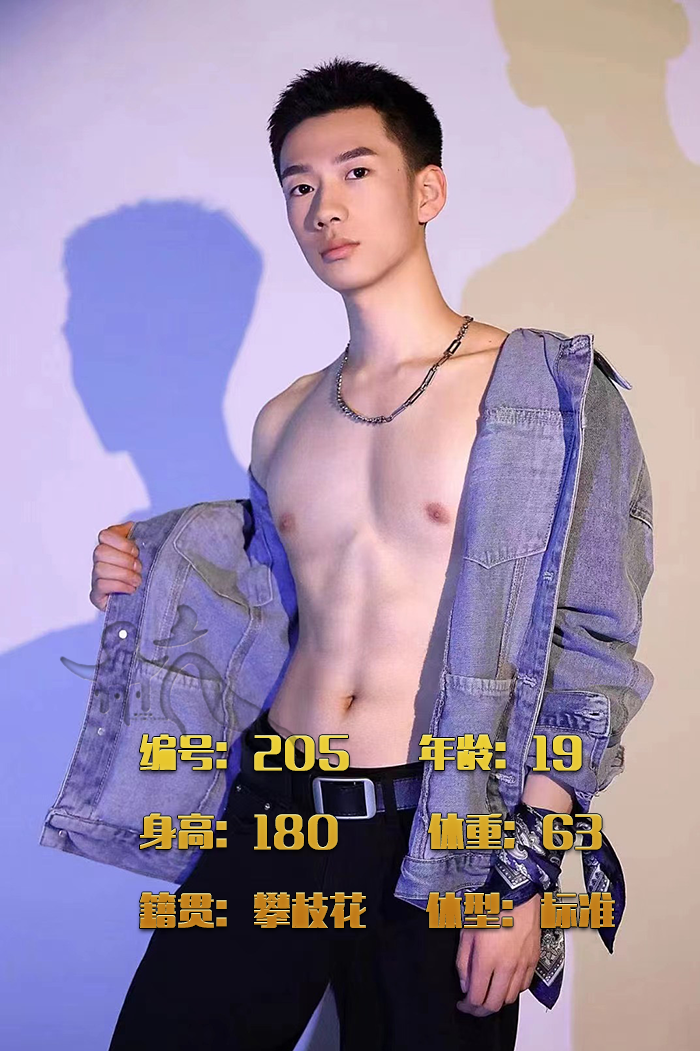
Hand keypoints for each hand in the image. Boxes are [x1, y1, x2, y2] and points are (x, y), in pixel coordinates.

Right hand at [90, 522, 139, 611]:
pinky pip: (101, 585)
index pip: (105, 535)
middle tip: (138, 567)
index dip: (121, 543)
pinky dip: (119, 586)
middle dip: (124, 560)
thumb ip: (138, 533)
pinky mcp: (96, 594)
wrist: (148, 595)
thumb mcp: (146, 548)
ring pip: (100, 569)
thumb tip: (131, 526)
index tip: (136, 551)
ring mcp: (96, 577)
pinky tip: (131, 588)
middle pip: (100, 552)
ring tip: (137, 580)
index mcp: (110, 546)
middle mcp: (100, 560)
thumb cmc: (145, 570)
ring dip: (123, 574)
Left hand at [455, 894, 540, 1015]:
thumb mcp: (467, 932)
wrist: (517, 895)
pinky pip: (524, 986)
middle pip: (495, 1004)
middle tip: (473, 1006)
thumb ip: (463, 962)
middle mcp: (506, 967)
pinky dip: (513, 990)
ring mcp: (522, 965)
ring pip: (511, 999)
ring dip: (498, 1001)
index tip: (462, 1004)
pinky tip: (505, 982)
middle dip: (481, 1010)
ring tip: (488, 993)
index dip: (467, 1007)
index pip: (477, 998)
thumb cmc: (490, 908)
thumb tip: (466, 985)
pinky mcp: (533, 961)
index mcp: (486, 960)